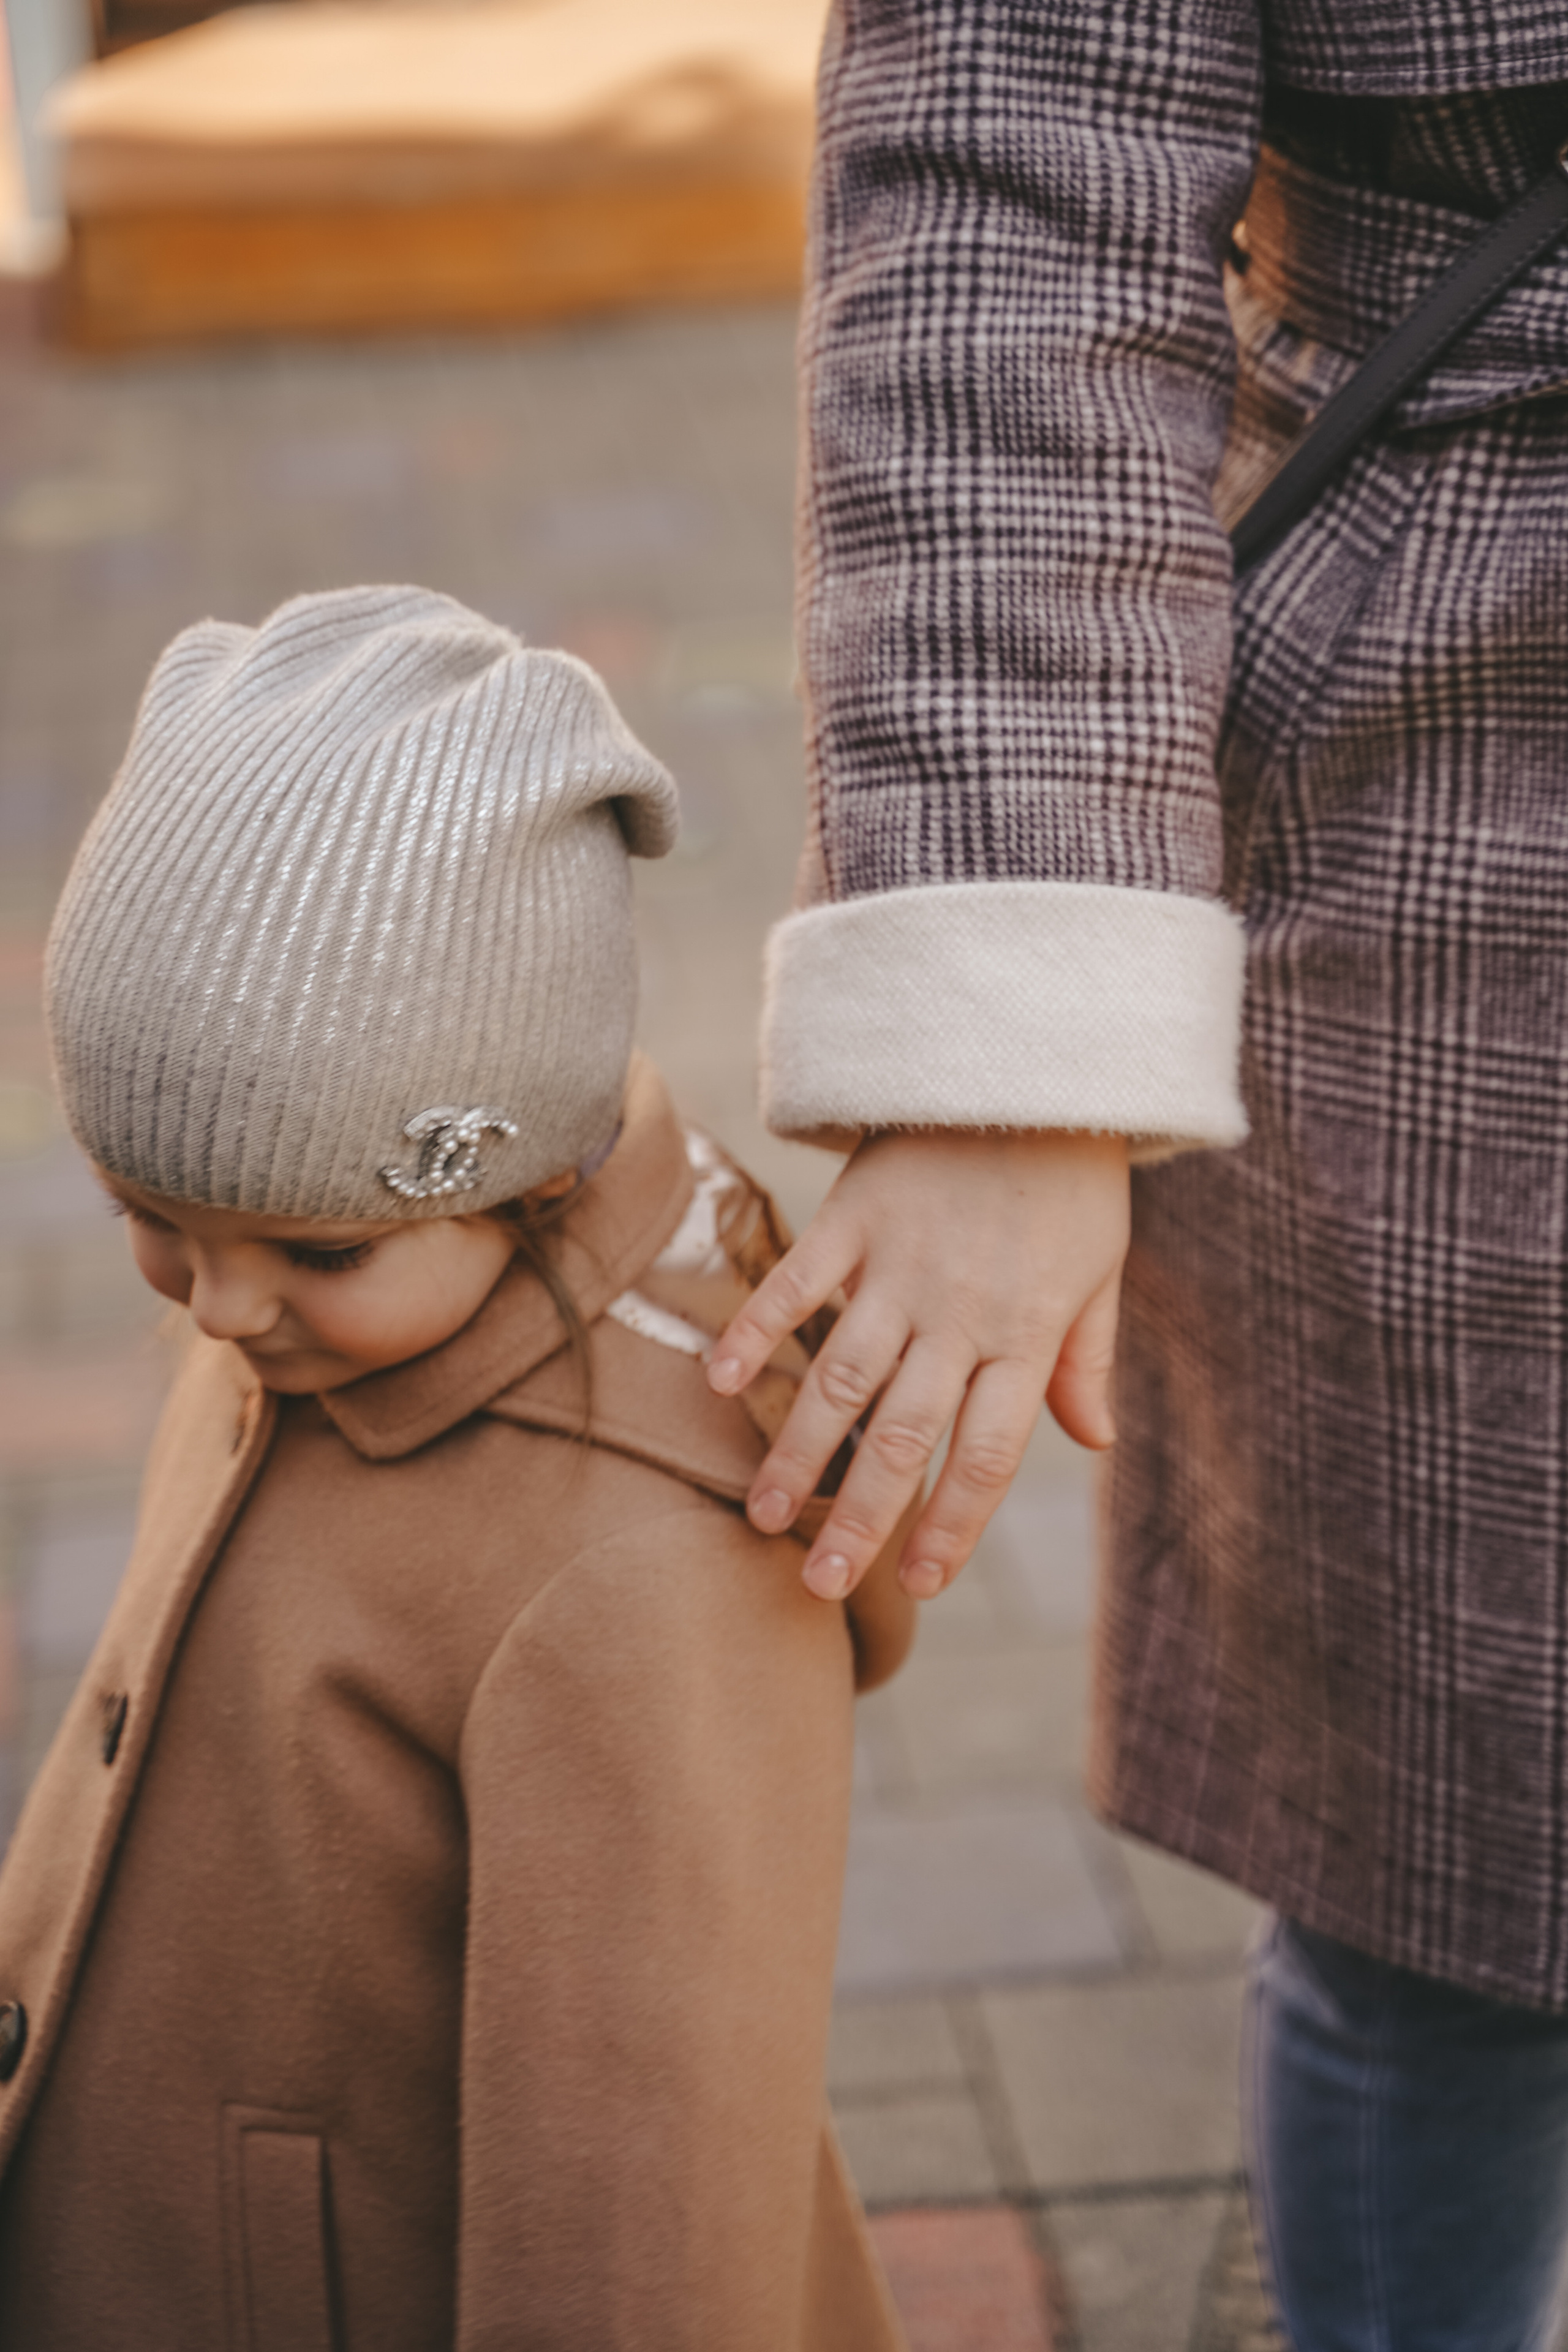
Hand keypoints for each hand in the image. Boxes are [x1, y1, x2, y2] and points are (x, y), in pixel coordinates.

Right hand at [707, 1129, 1129, 1600]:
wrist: (1034, 1068)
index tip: (918, 1584)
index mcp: (1024, 1336)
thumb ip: (1086, 1361)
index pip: (984, 1454)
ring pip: (840, 1377)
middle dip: (861, 1518)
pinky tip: (723, 1383)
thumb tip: (1096, 1441)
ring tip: (764, 1515)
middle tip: (819, 1583)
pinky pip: (796, 1282)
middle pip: (901, 1435)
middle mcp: (958, 1314)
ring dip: (798, 1451)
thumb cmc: (1071, 1180)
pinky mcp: (853, 1218)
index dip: (951, 1525)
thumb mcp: (1100, 1271)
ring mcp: (898, 1266)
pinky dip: (757, 1331)